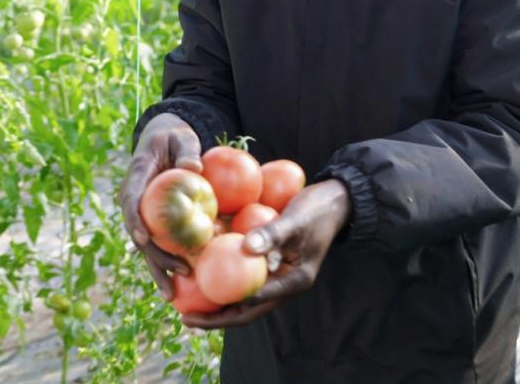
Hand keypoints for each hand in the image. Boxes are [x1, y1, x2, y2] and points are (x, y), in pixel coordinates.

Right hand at [119, 113, 202, 299]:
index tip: (143, 238)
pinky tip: (183, 286)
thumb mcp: (181, 137)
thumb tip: (194, 169)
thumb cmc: (174, 137)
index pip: (131, 202)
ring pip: (147, 247)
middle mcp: (134, 200)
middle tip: (179, 272)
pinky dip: (169, 264)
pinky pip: (160, 245)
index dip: (136, 221)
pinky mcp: (154, 223)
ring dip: (159, 270)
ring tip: (173, 296)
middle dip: (155, 256)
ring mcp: (143, 214)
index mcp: (137, 178)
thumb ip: (187, 150)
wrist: (163, 140)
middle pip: (139, 234)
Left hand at [180, 178, 350, 328]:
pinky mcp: (270, 261)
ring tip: (188, 300)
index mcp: (293, 282)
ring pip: (243, 294)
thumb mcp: (296, 220)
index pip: (254, 305)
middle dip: (216, 316)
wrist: (334, 201)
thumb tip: (246, 247)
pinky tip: (202, 269)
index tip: (199, 314)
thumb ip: (273, 233)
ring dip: (218, 299)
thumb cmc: (318, 209)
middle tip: (185, 317)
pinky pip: (244, 272)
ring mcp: (277, 274)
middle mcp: (283, 284)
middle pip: (245, 308)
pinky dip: (224, 274)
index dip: (225, 314)